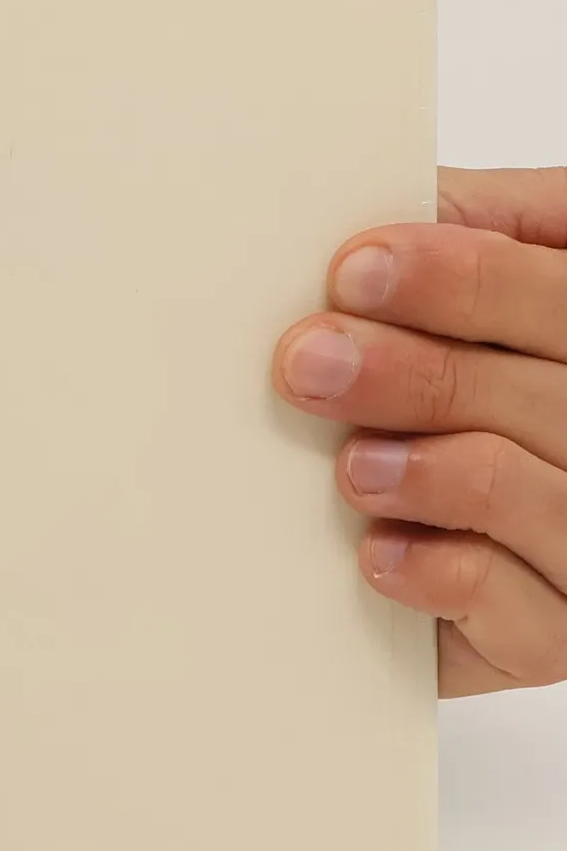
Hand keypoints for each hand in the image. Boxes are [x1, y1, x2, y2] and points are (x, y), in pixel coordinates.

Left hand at [274, 166, 566, 696]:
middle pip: (548, 392)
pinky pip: (515, 608)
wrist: (453, 568)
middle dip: (421, 372)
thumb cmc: (459, 406)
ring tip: (350, 464)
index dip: (467, 278)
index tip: (356, 269)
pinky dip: (437, 575)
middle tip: (308, 362)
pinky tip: (377, 555)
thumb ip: (460, 238)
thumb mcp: (472, 306)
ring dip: (428, 473)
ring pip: (530, 492)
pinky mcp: (556, 636)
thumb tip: (380, 214)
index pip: (564, 291)